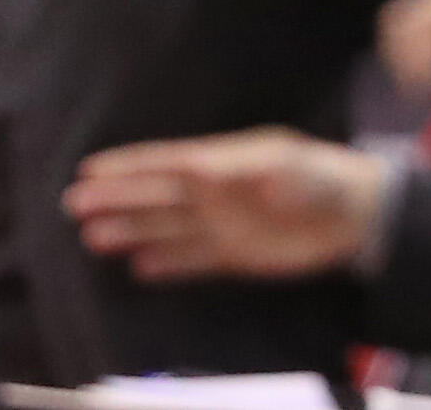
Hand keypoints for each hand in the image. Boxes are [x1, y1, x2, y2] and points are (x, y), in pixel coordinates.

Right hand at [59, 130, 386, 282]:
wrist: (356, 216)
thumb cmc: (322, 177)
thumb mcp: (289, 166)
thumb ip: (246, 168)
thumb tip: (200, 166)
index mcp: (222, 163)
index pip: (165, 164)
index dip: (128, 166)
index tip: (90, 169)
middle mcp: (214, 193)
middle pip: (155, 197)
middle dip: (116, 199)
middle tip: (74, 204)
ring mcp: (222, 224)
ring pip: (165, 228)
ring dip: (130, 232)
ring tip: (92, 237)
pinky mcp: (235, 254)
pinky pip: (191, 259)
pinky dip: (166, 263)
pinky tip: (137, 266)